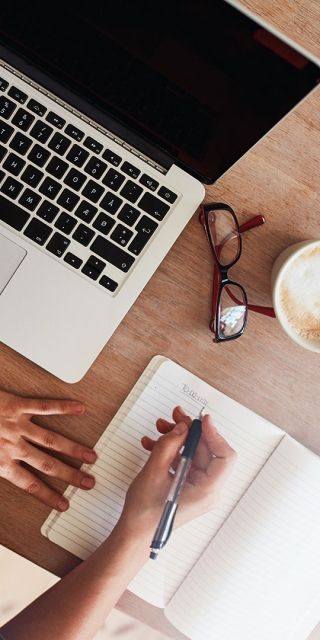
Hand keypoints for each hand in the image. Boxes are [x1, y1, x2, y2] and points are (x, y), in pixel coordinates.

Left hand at [0, 389, 96, 510]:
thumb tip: (0, 488)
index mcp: (0, 463)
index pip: (30, 484)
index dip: (48, 496)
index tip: (64, 504)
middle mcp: (12, 446)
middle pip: (47, 464)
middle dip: (70, 475)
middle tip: (89, 482)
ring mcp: (16, 425)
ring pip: (51, 440)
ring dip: (73, 449)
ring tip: (91, 455)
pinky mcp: (15, 405)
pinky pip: (43, 406)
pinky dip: (63, 407)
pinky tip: (79, 408)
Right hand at [120, 406, 235, 537]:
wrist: (133, 535)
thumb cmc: (145, 515)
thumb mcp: (154, 472)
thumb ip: (169, 445)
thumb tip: (182, 427)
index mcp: (207, 491)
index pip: (224, 457)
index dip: (214, 434)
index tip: (201, 420)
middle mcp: (207, 490)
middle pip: (207, 452)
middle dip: (189, 433)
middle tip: (175, 417)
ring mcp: (197, 488)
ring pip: (193, 454)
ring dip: (176, 440)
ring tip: (159, 428)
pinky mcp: (186, 486)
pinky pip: (184, 462)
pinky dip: (170, 451)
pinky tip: (152, 444)